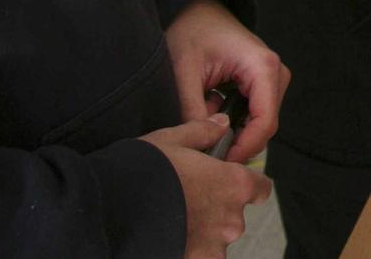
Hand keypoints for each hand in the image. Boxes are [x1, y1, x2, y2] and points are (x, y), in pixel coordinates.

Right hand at [142, 117, 272, 257]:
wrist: (109, 211)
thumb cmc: (143, 172)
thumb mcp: (173, 140)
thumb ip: (204, 132)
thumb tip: (221, 125)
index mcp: (233, 184)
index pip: (260, 189)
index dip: (248, 186)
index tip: (231, 185)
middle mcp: (231, 219)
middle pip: (234, 215)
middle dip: (216, 210)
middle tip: (188, 201)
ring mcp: (213, 246)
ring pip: (216, 239)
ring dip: (202, 233)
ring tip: (174, 220)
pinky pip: (201, 256)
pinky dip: (189, 249)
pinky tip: (169, 237)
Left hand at [165, 0, 288, 162]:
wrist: (196, 9)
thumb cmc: (191, 32)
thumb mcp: (184, 71)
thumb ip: (193, 110)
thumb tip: (205, 145)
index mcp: (262, 67)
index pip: (265, 122)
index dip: (244, 148)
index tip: (218, 163)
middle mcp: (274, 72)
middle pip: (265, 125)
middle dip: (237, 141)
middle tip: (204, 147)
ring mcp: (272, 77)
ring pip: (260, 121)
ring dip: (232, 129)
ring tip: (202, 118)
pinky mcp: (264, 82)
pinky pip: (254, 113)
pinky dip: (232, 119)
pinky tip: (210, 108)